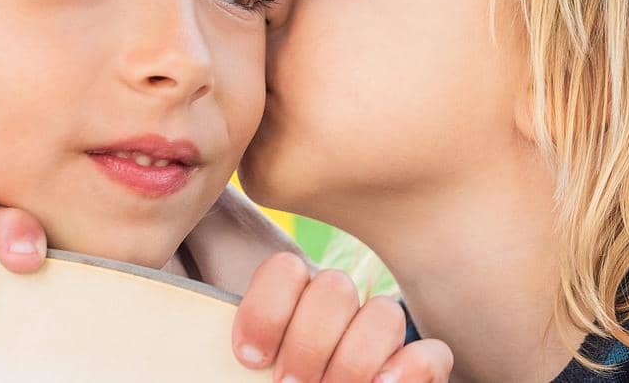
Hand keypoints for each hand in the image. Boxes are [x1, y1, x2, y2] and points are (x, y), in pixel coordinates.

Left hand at [233, 252, 452, 380]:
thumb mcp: (216, 357)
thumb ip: (211, 295)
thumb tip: (195, 257)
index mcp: (286, 305)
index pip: (286, 269)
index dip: (269, 310)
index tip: (248, 358)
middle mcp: (333, 316)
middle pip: (334, 289)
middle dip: (310, 341)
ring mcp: (377, 344)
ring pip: (385, 314)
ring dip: (354, 359)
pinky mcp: (414, 375)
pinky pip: (434, 354)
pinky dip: (412, 369)